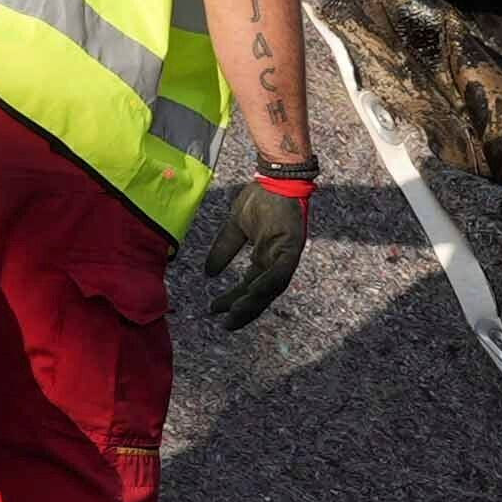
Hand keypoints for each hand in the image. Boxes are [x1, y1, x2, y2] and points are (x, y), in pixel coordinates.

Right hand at [183, 169, 312, 332]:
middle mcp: (277, 260)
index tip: (216, 313)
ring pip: (273, 287)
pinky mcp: (293, 245)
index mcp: (265, 257)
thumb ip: (224, 249)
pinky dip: (269, 282)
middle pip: (262, 293)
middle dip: (245, 310)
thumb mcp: (235, 227)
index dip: (234, 301)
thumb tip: (209, 273)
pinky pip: (282, 270)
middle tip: (227, 325)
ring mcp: (287, 254)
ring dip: (255, 301)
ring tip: (236, 313)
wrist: (274, 176)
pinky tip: (253, 291)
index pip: (250, 287)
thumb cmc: (259, 198)